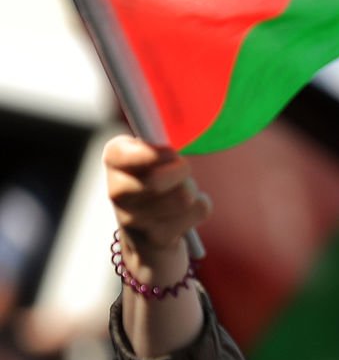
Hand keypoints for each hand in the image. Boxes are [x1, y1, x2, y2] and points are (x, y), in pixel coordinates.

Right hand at [103, 136, 211, 286]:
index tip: (171, 153)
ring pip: (182, 196)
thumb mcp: (160, 156)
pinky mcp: (153, 240)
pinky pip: (197, 211)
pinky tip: (186, 215)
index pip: (121, 154)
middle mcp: (116, 190)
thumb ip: (165, 138)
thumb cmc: (165, 183)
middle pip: (156, 179)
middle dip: (182, 172)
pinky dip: (201, 208)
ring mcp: (132, 218)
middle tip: (184, 172)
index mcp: (116, 159)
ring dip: (193, 191)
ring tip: (184, 195)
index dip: (150, 155)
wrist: (152, 241)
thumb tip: (190, 118)